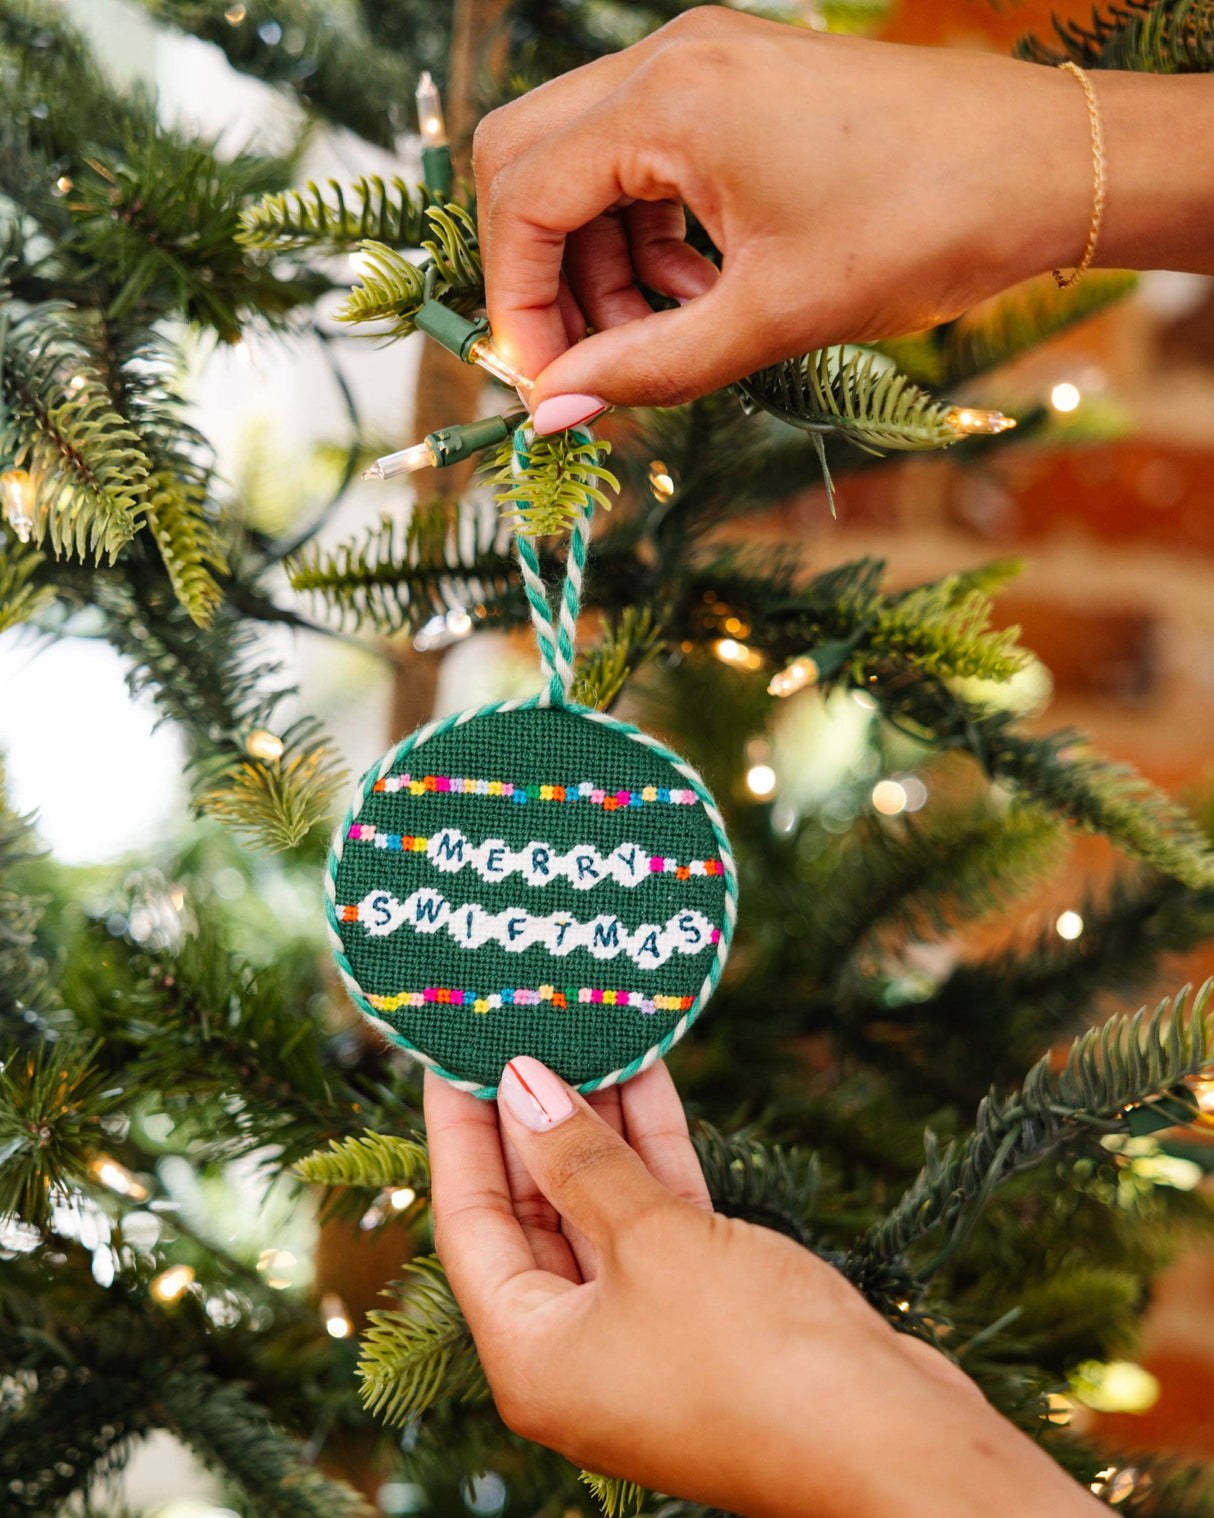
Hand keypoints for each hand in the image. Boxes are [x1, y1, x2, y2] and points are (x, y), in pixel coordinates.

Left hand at [426, 1057, 1100, 1517]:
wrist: (894, 1443)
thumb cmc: (755, 1358)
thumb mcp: (652, 1243)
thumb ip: (581, 1161)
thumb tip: (522, 1086)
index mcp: (531, 1353)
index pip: (467, 1217)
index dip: (458, 1127)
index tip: (453, 1049)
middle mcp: (575, 1345)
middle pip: (531, 1208)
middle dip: (531, 1114)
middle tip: (521, 1024)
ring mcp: (642, 1326)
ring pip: (600, 1202)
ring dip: (595, 1119)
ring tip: (581, 1028)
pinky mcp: (705, 1306)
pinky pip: (657, 1212)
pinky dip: (650, 1149)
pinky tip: (646, 1074)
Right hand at [472, 8, 1213, 425]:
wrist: (1047, 166)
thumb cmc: (922, 229)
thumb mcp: (770, 318)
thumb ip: (646, 370)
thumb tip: (553, 415)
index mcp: (671, 99)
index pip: (526, 197)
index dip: (516, 303)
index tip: (542, 385)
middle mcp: (672, 56)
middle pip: (528, 158)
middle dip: (540, 272)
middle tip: (580, 359)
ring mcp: (704, 58)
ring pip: (584, 161)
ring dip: (597, 259)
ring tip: (657, 334)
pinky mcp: (736, 81)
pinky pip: (643, 155)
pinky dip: (644, 230)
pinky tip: (694, 289)